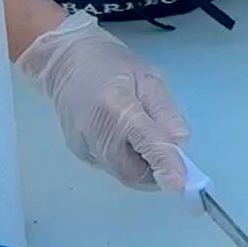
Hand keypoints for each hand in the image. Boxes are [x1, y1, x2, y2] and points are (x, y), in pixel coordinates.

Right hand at [16, 11, 189, 191]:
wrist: (66, 62)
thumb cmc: (113, 66)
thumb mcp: (150, 79)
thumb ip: (166, 113)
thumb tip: (181, 144)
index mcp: (117, 108)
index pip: (146, 143)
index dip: (165, 165)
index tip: (182, 185)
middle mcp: (96, 134)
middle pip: (134, 172)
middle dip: (157, 170)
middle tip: (166, 149)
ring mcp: (84, 147)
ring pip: (123, 173)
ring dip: (142, 165)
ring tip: (143, 133)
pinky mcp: (79, 153)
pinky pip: (111, 166)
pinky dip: (126, 159)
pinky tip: (123, 134)